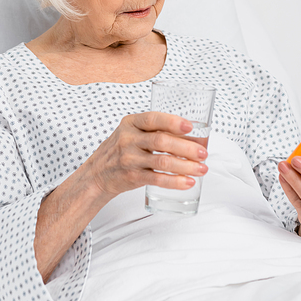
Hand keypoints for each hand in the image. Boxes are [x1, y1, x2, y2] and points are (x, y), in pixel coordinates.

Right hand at [88, 111, 208, 198]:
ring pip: (162, 162)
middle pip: (161, 141)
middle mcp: (128, 139)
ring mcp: (129, 159)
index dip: (172, 122)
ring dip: (185, 166)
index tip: (190, 126)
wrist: (97, 173)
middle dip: (186, 147)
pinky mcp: (132, 177)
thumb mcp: (132, 132)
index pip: (152, 118)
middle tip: (203, 153)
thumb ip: (156, 130)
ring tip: (202, 169)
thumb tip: (193, 135)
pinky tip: (188, 182)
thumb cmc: (122, 149)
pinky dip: (174, 182)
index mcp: (131, 123)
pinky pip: (157, 180)